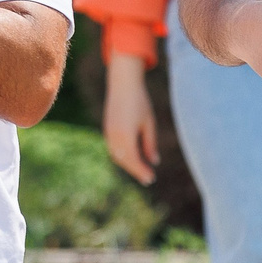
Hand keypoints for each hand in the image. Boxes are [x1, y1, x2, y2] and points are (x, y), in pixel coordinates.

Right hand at [103, 53, 158, 184]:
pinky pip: (113, 148)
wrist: (123, 83)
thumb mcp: (149, 124)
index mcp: (126, 136)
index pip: (134, 160)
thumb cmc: (140, 102)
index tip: (151, 179)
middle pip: (124, 161)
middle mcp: (114, 136)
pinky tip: (131, 156)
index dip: (142, 171)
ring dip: (128, 164)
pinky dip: (122, 156)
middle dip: (136, 171)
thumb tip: (154, 161)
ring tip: (141, 169)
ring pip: (117, 156)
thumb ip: (150, 144)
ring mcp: (108, 133)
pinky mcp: (107, 129)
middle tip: (148, 178)